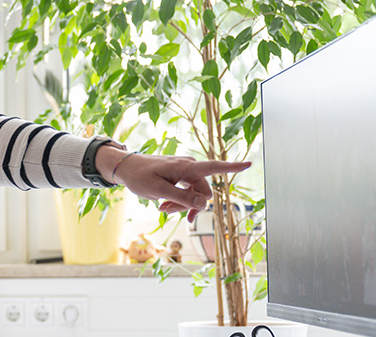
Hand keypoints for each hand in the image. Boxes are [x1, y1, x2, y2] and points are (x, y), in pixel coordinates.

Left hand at [99, 148, 251, 221]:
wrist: (125, 168)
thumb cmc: (139, 176)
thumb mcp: (158, 190)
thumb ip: (181, 198)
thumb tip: (204, 204)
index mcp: (185, 167)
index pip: (213, 167)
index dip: (232, 167)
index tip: (249, 163)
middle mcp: (189, 167)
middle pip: (203, 192)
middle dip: (190, 205)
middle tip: (166, 211)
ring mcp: (185, 172)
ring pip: (195, 195)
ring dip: (182, 205)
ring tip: (162, 208)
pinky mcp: (181, 177)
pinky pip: (188, 193)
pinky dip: (178, 201)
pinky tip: (164, 205)